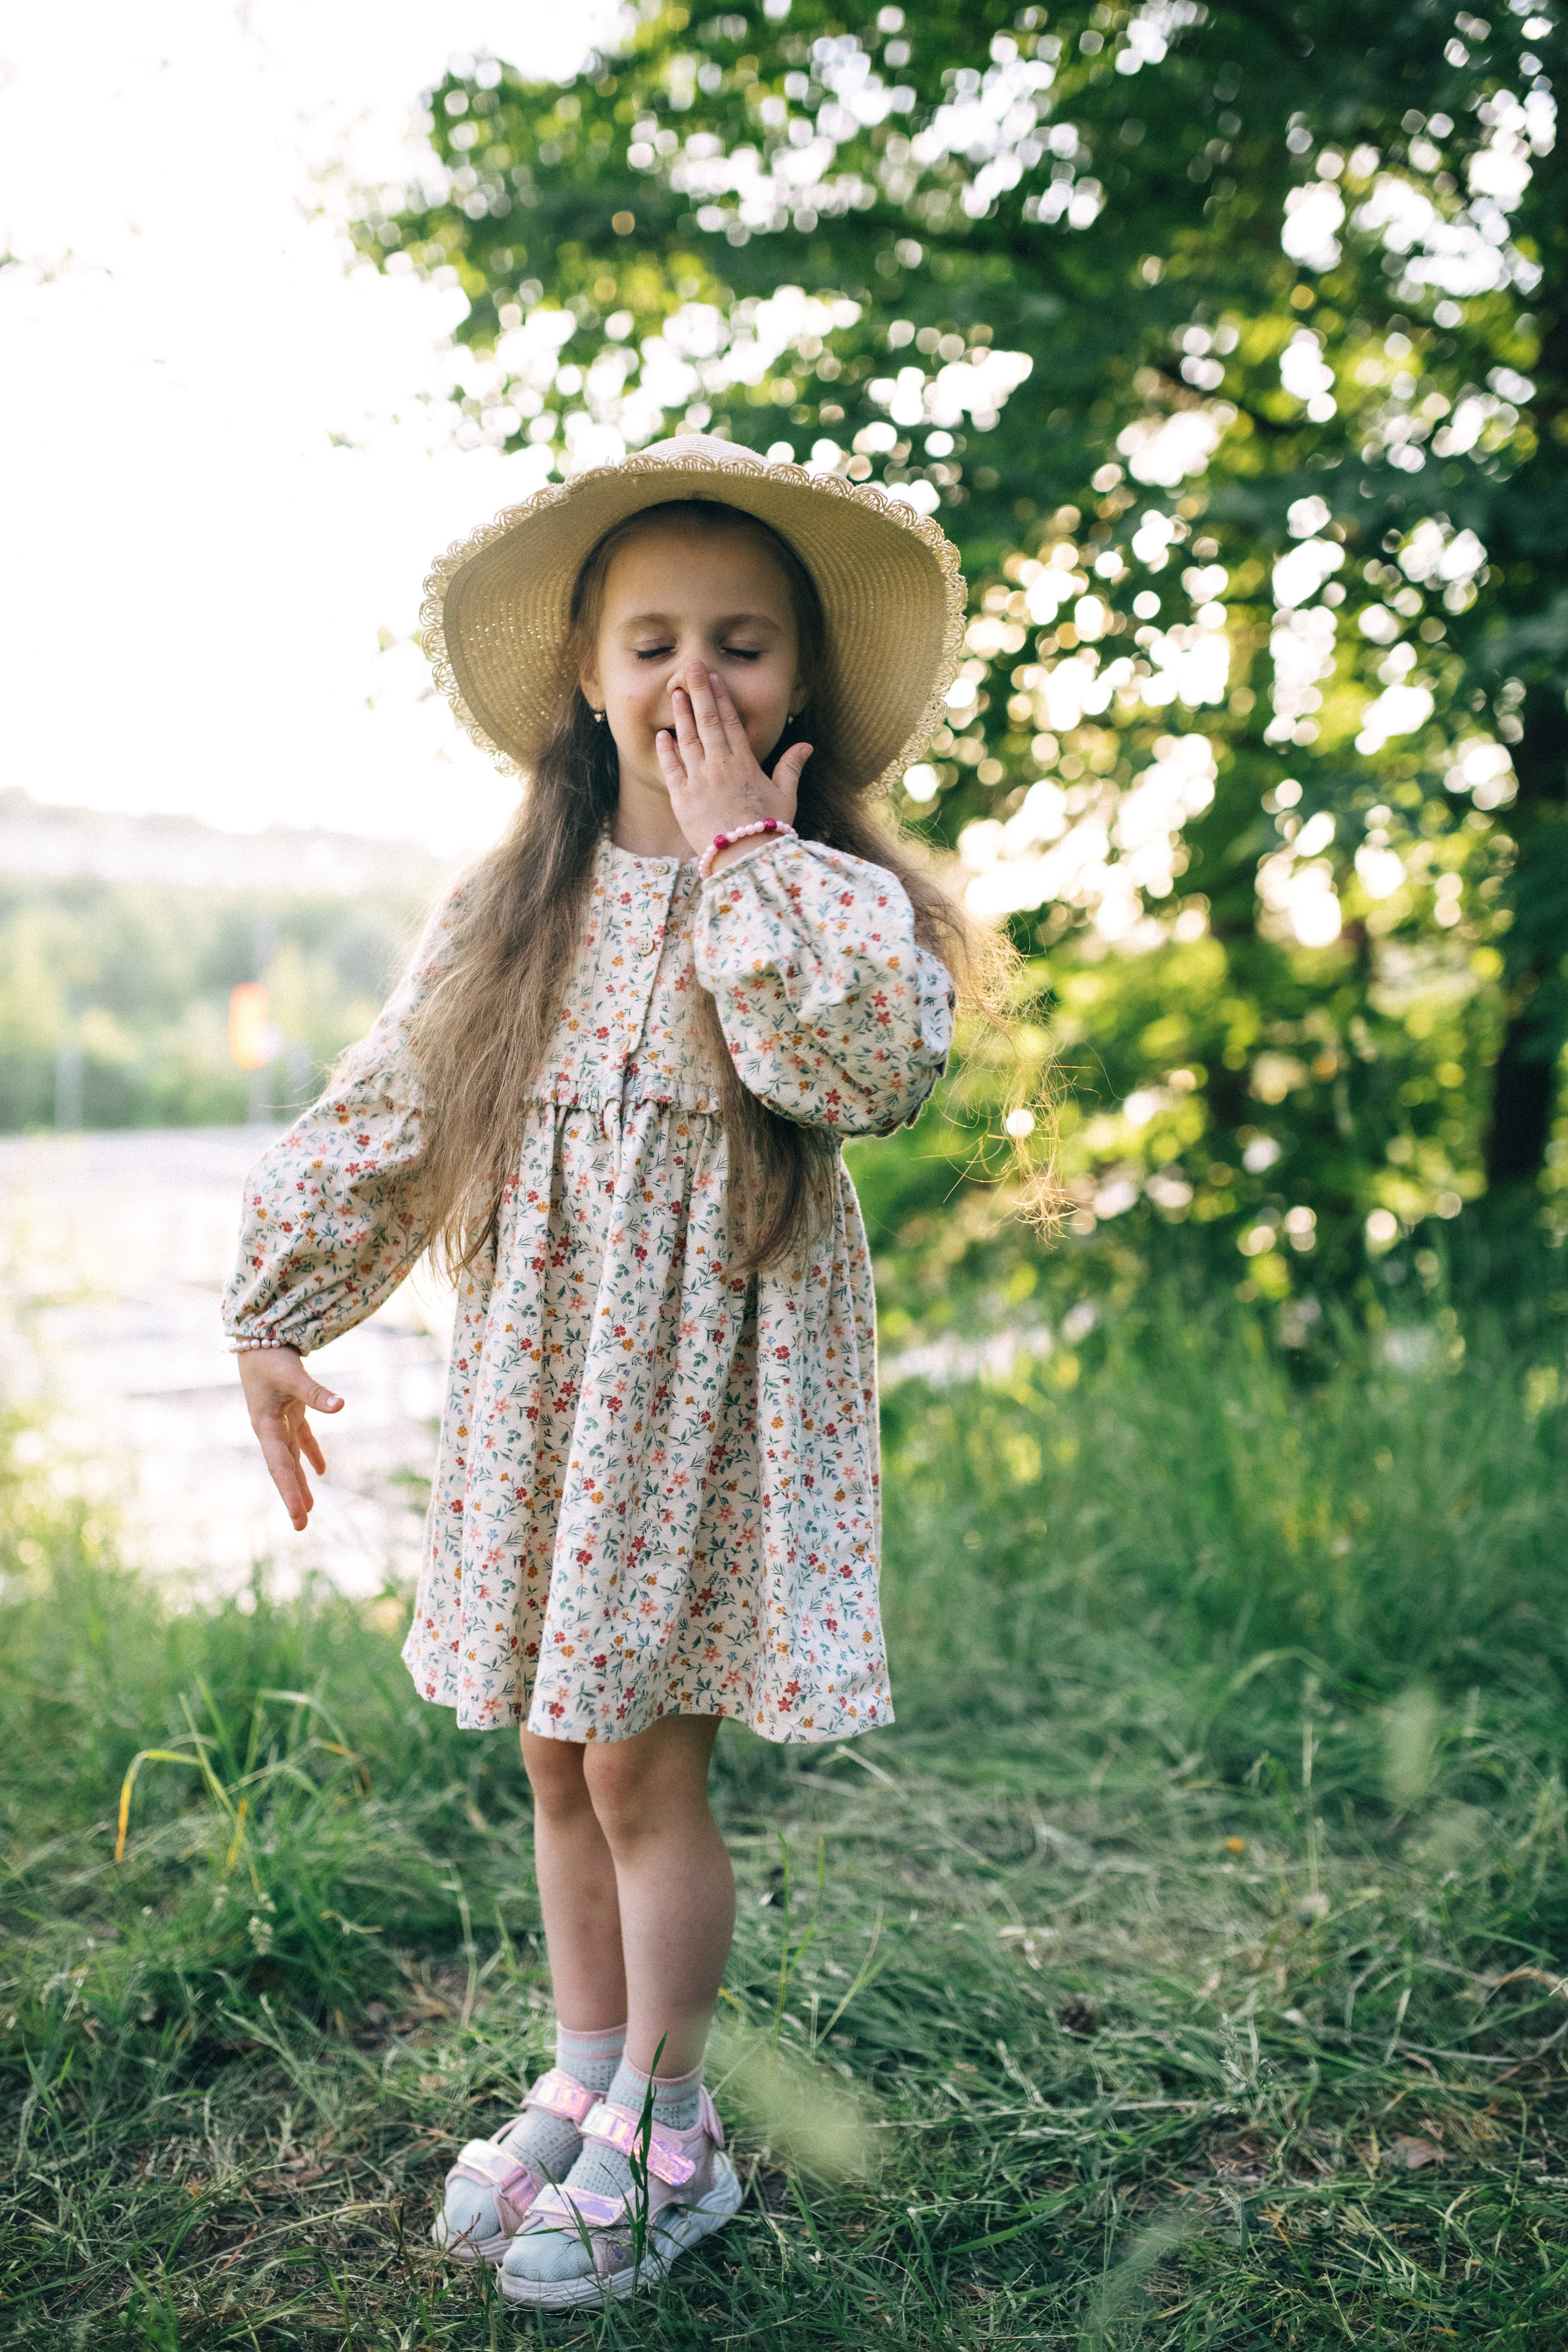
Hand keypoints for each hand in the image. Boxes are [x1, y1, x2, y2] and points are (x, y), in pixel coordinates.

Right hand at [238, 1346, 342, 1531]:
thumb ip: (315, 1393)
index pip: (280, 1466)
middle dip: (293, 1496)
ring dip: (300, 1481)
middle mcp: (269, 1429)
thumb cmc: (270, 1356)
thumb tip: (341, 1406)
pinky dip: (311, 1454)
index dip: (290, 1491)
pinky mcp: (288, 1411)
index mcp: (265, 1426)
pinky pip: (301, 1438)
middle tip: (301, 1526)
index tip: (298, 1514)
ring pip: (291, 1458)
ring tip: (309, 1508)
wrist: (257, 1336)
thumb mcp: (292, 1374)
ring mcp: (278, 1421)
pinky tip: (322, 1470)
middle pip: (283, 1469)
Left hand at [656, 661, 811, 865]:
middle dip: (698, 691)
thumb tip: (806, 745)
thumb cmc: (768, 830)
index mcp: (744, 762)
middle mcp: (719, 765)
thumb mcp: (785, 796)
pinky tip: (662, 735)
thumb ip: (790, 767)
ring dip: (681, 714)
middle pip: (707, 721)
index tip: (713, 677)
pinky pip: (672, 768)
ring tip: (676, 693)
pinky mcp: (682, 799)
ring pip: (687, 739)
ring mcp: (699, 780)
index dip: (720, 696)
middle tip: (690, 667)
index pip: (730, 721)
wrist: (745, 858)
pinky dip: (666, 750)